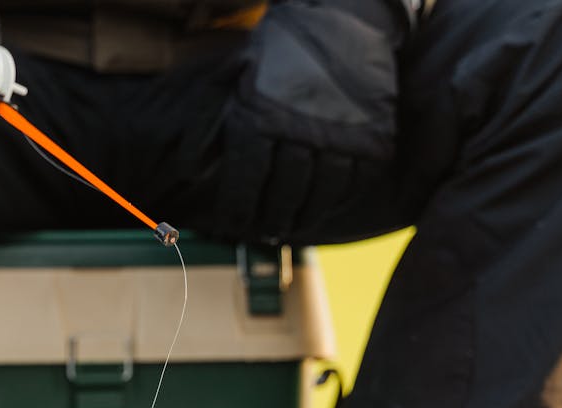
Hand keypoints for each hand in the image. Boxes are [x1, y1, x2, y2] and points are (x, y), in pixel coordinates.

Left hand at [226, 0, 407, 238]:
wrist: (344, 15)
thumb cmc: (279, 52)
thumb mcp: (232, 79)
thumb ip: (207, 125)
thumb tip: (188, 171)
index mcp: (261, 114)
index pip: (245, 180)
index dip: (237, 210)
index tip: (232, 225)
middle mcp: (300, 128)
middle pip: (283, 194)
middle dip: (270, 220)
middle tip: (264, 232)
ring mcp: (340, 133)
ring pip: (319, 194)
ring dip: (303, 217)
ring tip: (291, 227)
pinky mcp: (374, 134)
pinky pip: (355, 182)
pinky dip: (338, 201)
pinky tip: (324, 207)